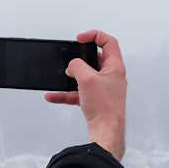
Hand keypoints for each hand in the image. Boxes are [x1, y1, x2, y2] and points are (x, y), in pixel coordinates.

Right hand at [44, 29, 126, 159]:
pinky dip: (66, 93)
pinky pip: (79, 93)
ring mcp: (104, 89)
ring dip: (72, 76)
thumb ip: (77, 66)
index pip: (108, 42)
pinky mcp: (96, 101)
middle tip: (70, 60)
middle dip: (79, 59)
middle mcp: (112, 76)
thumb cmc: (104, 107)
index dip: (94, 35)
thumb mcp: (86, 79)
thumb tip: (72, 66)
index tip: (80, 39)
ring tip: (62, 77)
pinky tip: (53, 96)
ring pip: (85, 77)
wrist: (106, 132)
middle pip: (95, 59)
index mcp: (115, 67)